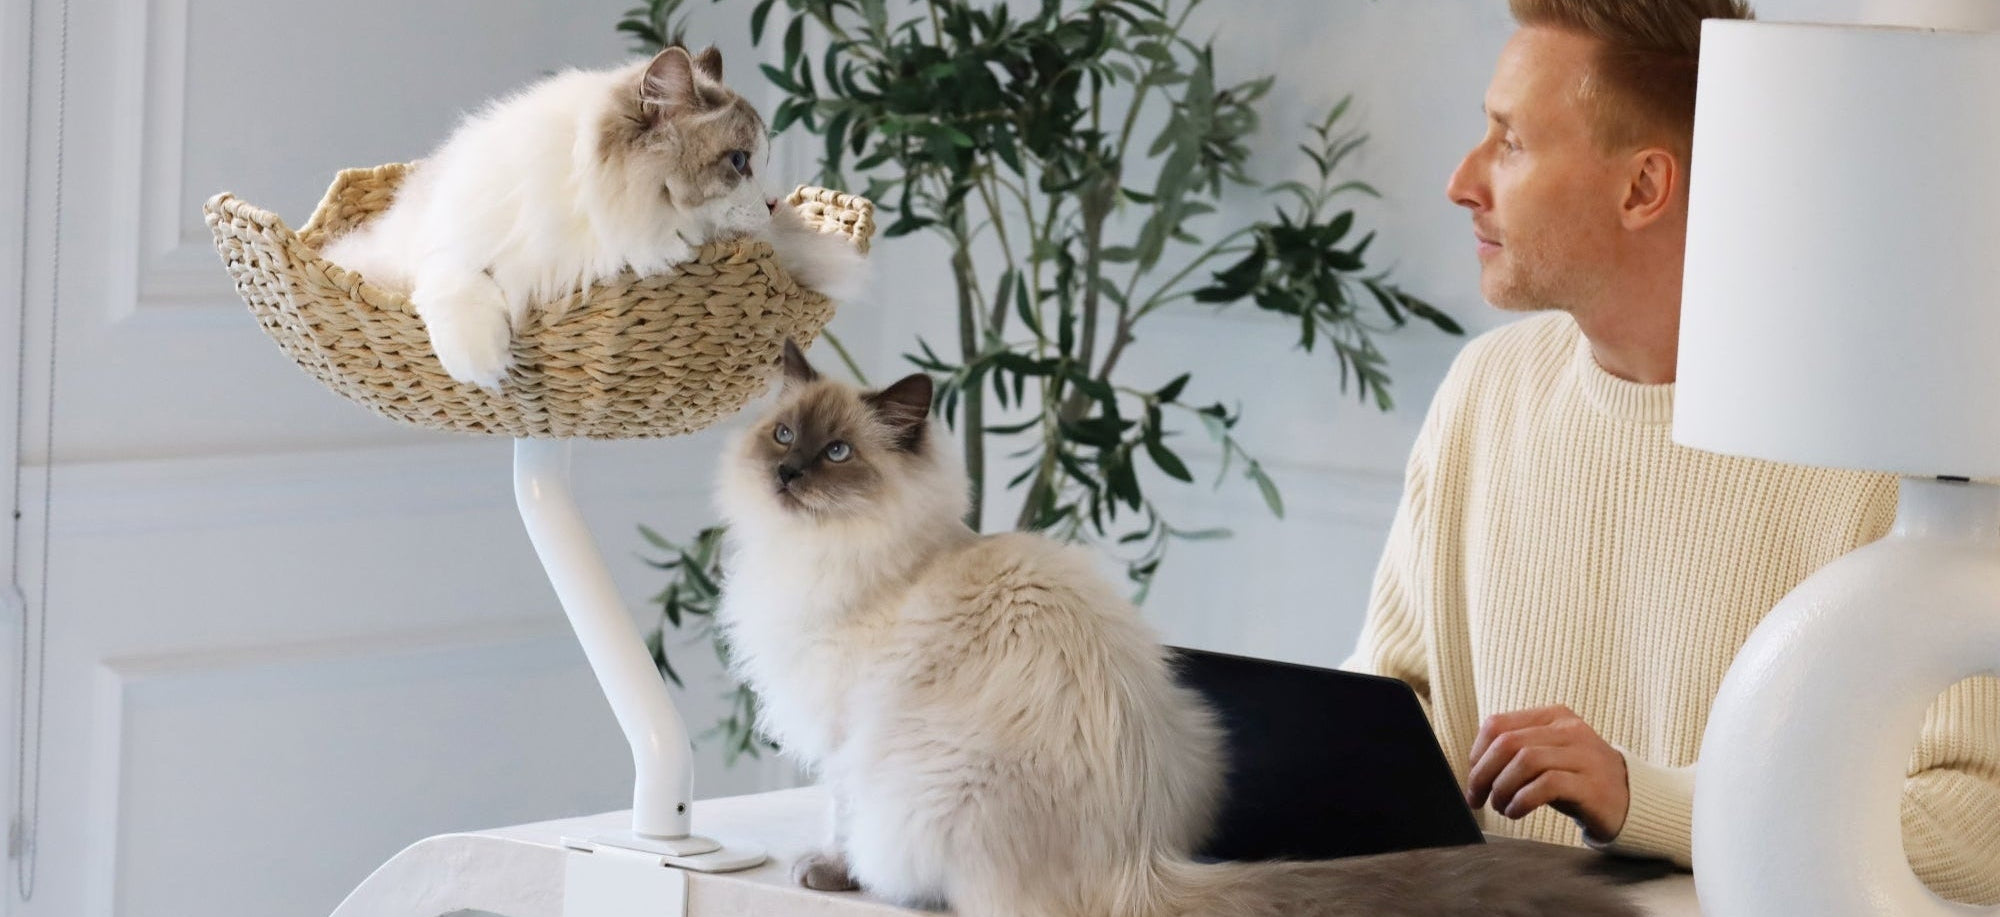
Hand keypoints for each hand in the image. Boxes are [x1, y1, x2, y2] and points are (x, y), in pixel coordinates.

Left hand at [1466, 704, 1628, 839]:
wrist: (1628, 801)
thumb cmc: (1576, 780)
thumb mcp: (1546, 756)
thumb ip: (1516, 753)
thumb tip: (1473, 769)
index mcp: (1553, 716)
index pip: (1497, 724)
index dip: (1476, 754)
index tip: (1473, 779)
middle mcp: (1569, 729)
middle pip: (1507, 743)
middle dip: (1483, 774)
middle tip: (1477, 799)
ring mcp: (1583, 755)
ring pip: (1525, 761)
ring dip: (1502, 788)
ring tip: (1501, 806)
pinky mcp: (1592, 784)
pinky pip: (1546, 785)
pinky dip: (1522, 800)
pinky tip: (1517, 812)